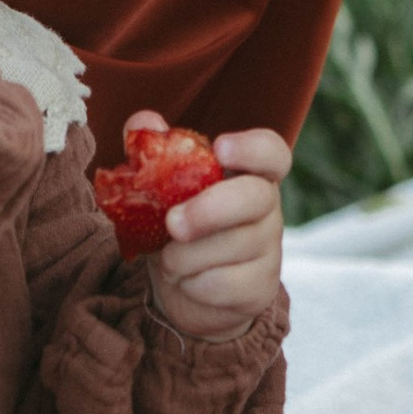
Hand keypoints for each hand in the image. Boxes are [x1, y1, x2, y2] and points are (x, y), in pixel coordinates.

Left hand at [129, 108, 289, 335]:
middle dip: (209, 210)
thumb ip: (152, 151)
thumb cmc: (178, 227)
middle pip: (256, 198)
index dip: (251, 148)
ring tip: (169, 259)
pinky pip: (227, 285)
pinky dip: (194, 285)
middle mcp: (267, 208)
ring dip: (187, 256)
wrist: (187, 289)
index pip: (270, 152)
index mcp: (248, 175)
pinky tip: (186, 281)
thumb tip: (142, 124)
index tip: (220, 148)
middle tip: (172, 223)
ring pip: (234, 247)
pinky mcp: (260, 288)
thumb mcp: (160, 189)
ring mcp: (269, 249)